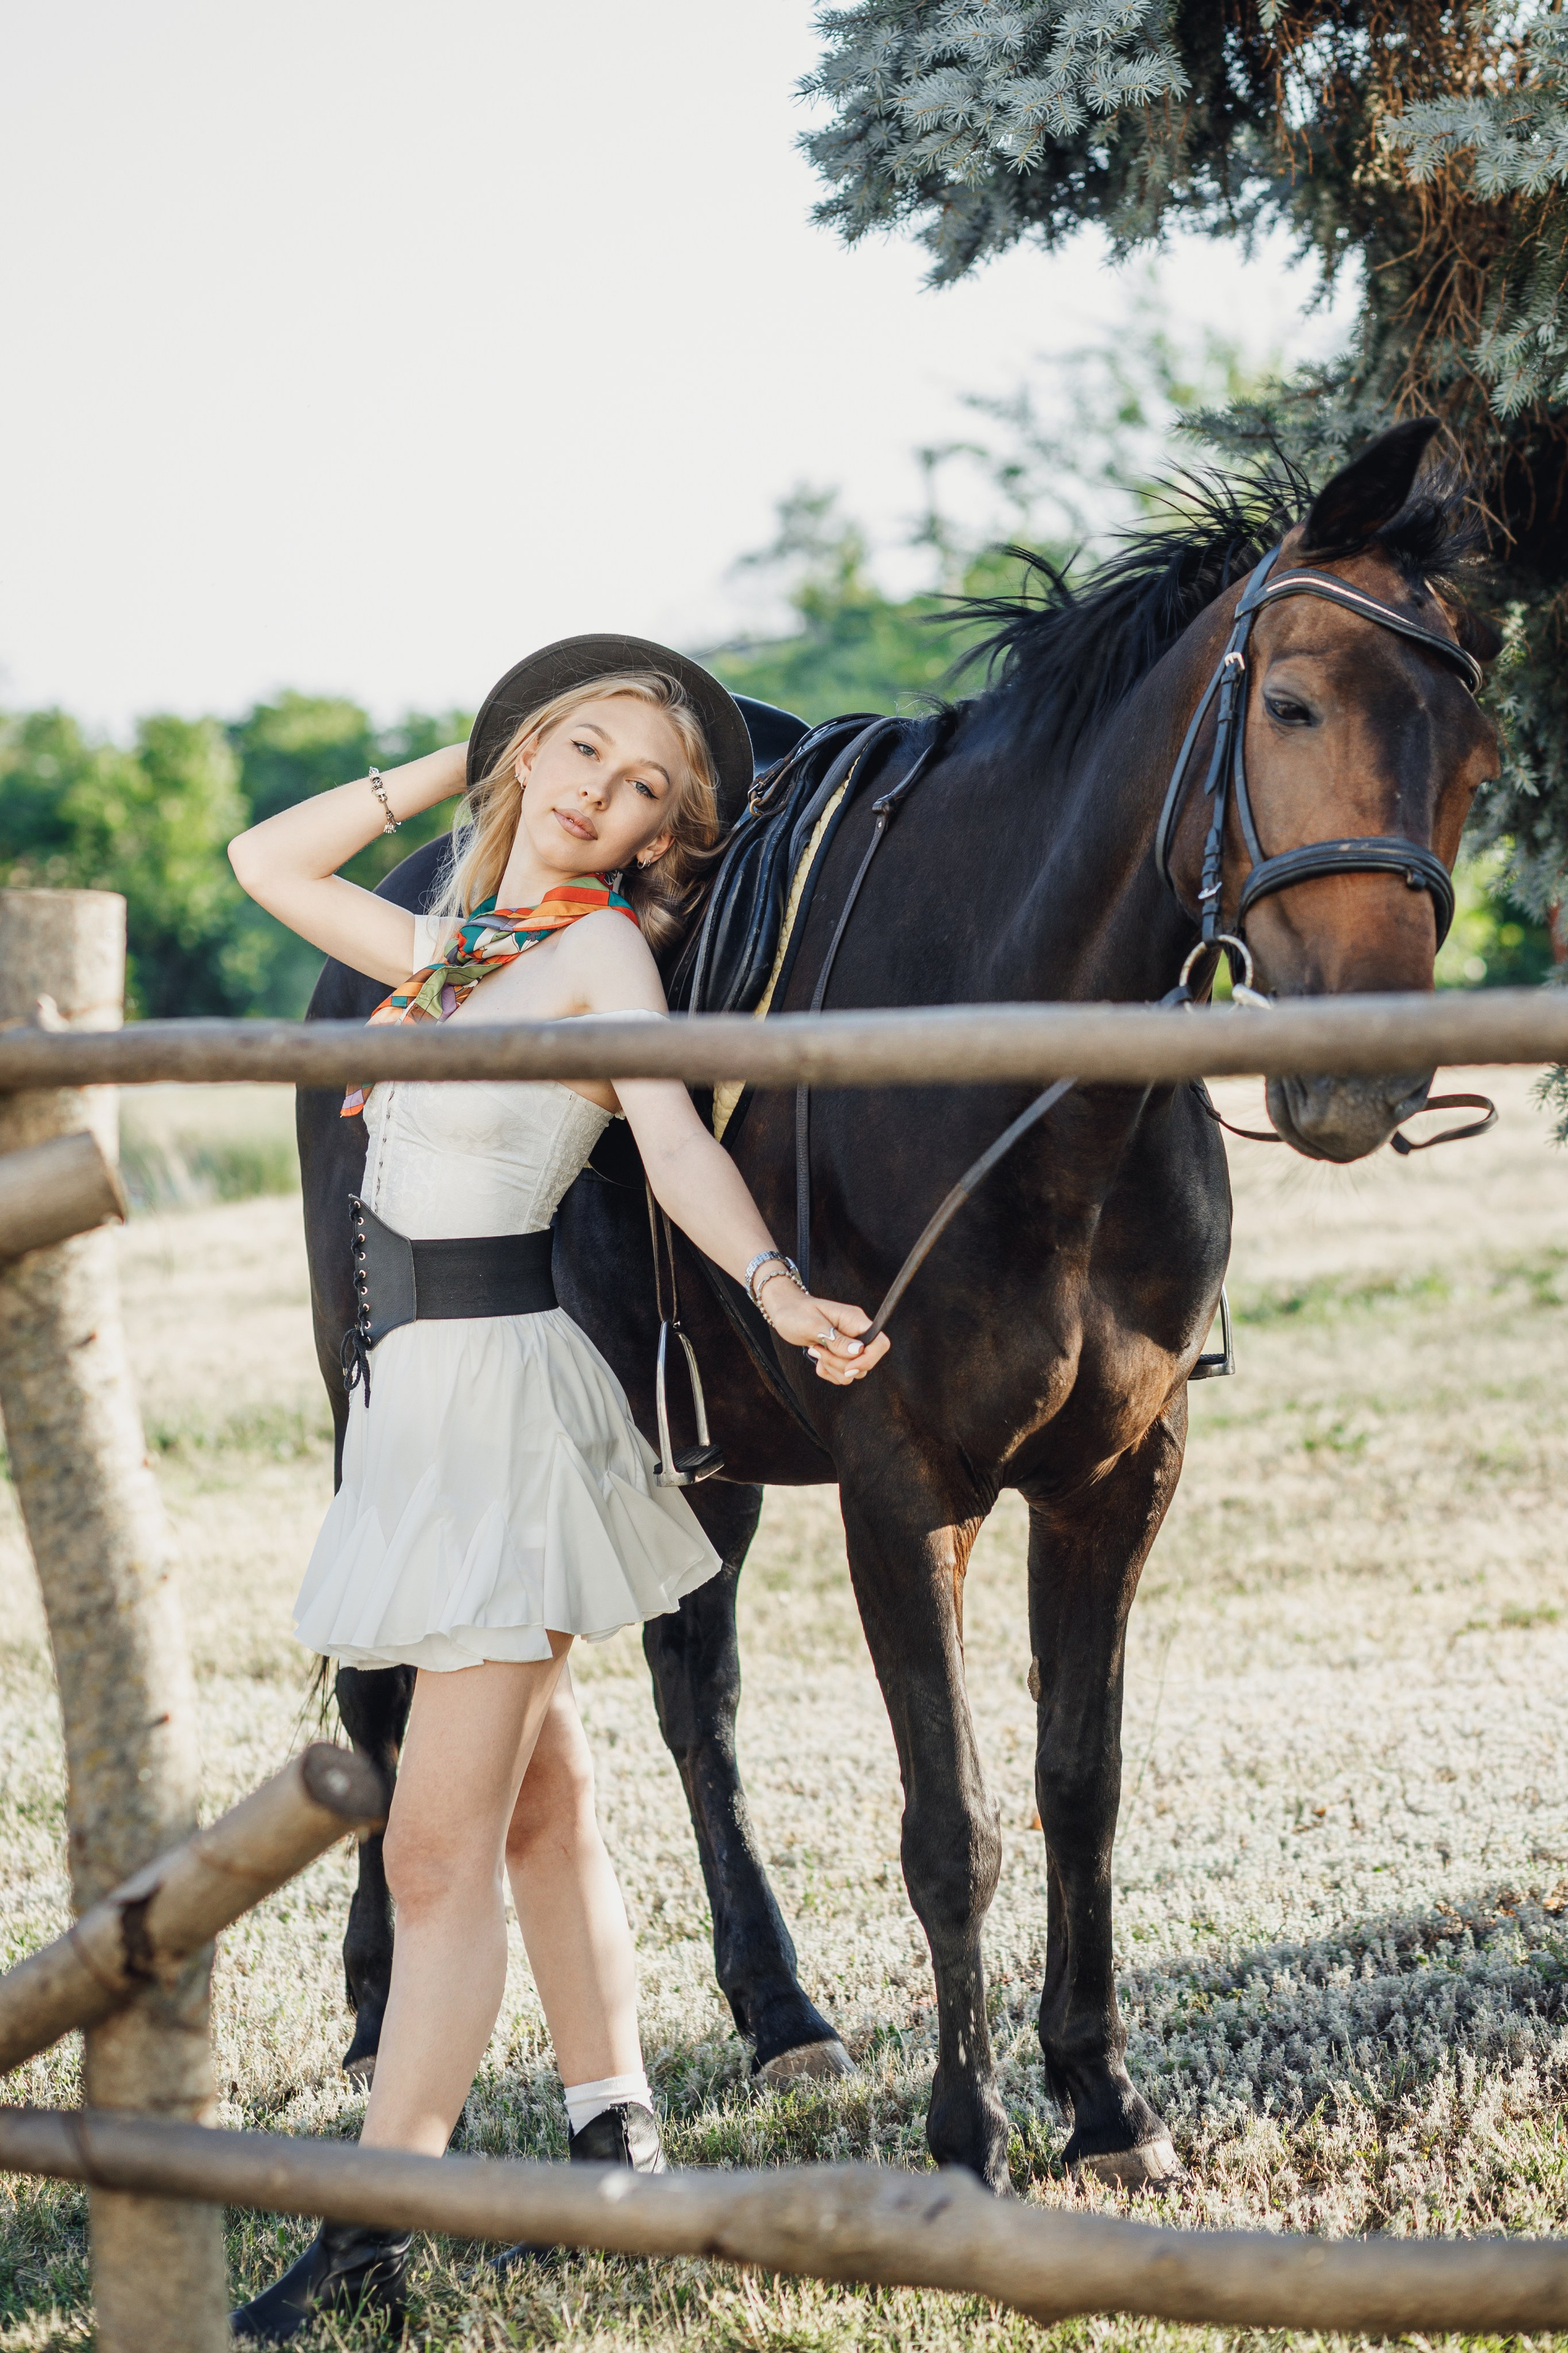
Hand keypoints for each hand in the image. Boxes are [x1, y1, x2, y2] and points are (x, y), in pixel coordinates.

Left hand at [757, 1275, 889, 1385]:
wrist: (785, 1312)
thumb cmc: (796, 1313)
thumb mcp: (813, 1325)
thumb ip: (836, 1339)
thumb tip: (858, 1351)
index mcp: (855, 1320)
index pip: (881, 1343)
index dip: (869, 1359)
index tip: (848, 1367)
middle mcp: (856, 1333)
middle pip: (865, 1362)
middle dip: (840, 1364)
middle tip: (818, 1350)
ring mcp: (850, 1346)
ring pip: (853, 1372)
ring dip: (832, 1368)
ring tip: (815, 1351)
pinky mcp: (841, 1356)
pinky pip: (842, 1375)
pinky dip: (828, 1372)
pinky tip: (817, 1358)